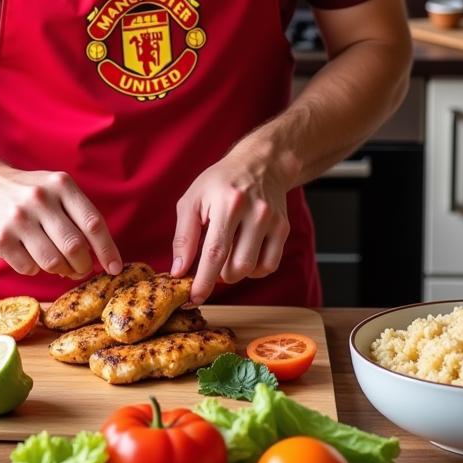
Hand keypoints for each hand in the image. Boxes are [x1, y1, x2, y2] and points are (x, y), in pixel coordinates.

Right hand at [0, 162, 122, 279]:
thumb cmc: (31, 193)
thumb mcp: (58, 189)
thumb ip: (79, 215)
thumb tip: (100, 257)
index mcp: (61, 185)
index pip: (93, 223)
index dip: (107, 250)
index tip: (115, 268)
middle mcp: (39, 199)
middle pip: (75, 247)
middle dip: (83, 265)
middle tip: (81, 269)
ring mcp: (18, 219)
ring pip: (53, 262)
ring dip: (61, 270)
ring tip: (59, 265)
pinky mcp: (0, 239)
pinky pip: (29, 268)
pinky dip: (36, 269)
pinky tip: (32, 256)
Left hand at [170, 144, 297, 305]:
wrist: (260, 163)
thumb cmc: (220, 182)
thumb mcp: (192, 199)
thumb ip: (184, 236)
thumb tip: (179, 271)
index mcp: (228, 202)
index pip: (215, 252)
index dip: (203, 280)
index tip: (193, 298)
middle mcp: (254, 212)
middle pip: (236, 266)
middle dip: (218, 276)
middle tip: (209, 264)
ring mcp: (272, 221)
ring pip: (253, 269)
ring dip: (234, 272)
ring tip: (226, 253)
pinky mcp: (283, 228)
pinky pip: (269, 265)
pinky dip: (254, 269)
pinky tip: (243, 253)